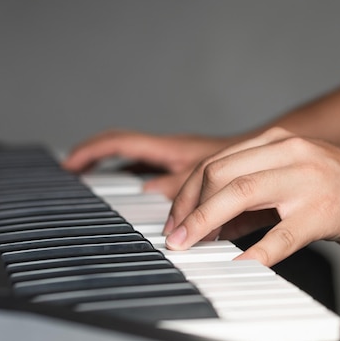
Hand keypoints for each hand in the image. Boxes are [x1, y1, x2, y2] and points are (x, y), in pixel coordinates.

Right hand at [63, 129, 233, 197]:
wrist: (269, 156)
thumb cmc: (245, 166)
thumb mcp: (209, 178)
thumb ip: (180, 188)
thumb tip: (148, 194)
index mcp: (170, 149)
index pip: (119, 142)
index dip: (91, 151)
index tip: (70, 164)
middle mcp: (170, 151)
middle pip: (121, 149)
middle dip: (95, 159)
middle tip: (72, 174)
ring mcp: (177, 160)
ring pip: (137, 161)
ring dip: (115, 170)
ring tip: (92, 185)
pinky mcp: (187, 169)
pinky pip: (154, 173)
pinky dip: (138, 181)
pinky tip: (136, 197)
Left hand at [164, 127, 339, 265]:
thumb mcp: (295, 179)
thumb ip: (256, 197)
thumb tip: (214, 223)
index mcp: (278, 143)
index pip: (217, 162)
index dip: (189, 192)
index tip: (177, 217)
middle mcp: (289, 153)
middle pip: (220, 173)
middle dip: (189, 207)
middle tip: (177, 235)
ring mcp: (306, 179)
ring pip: (239, 193)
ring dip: (205, 222)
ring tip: (190, 245)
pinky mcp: (324, 210)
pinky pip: (280, 235)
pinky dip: (253, 253)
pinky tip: (237, 265)